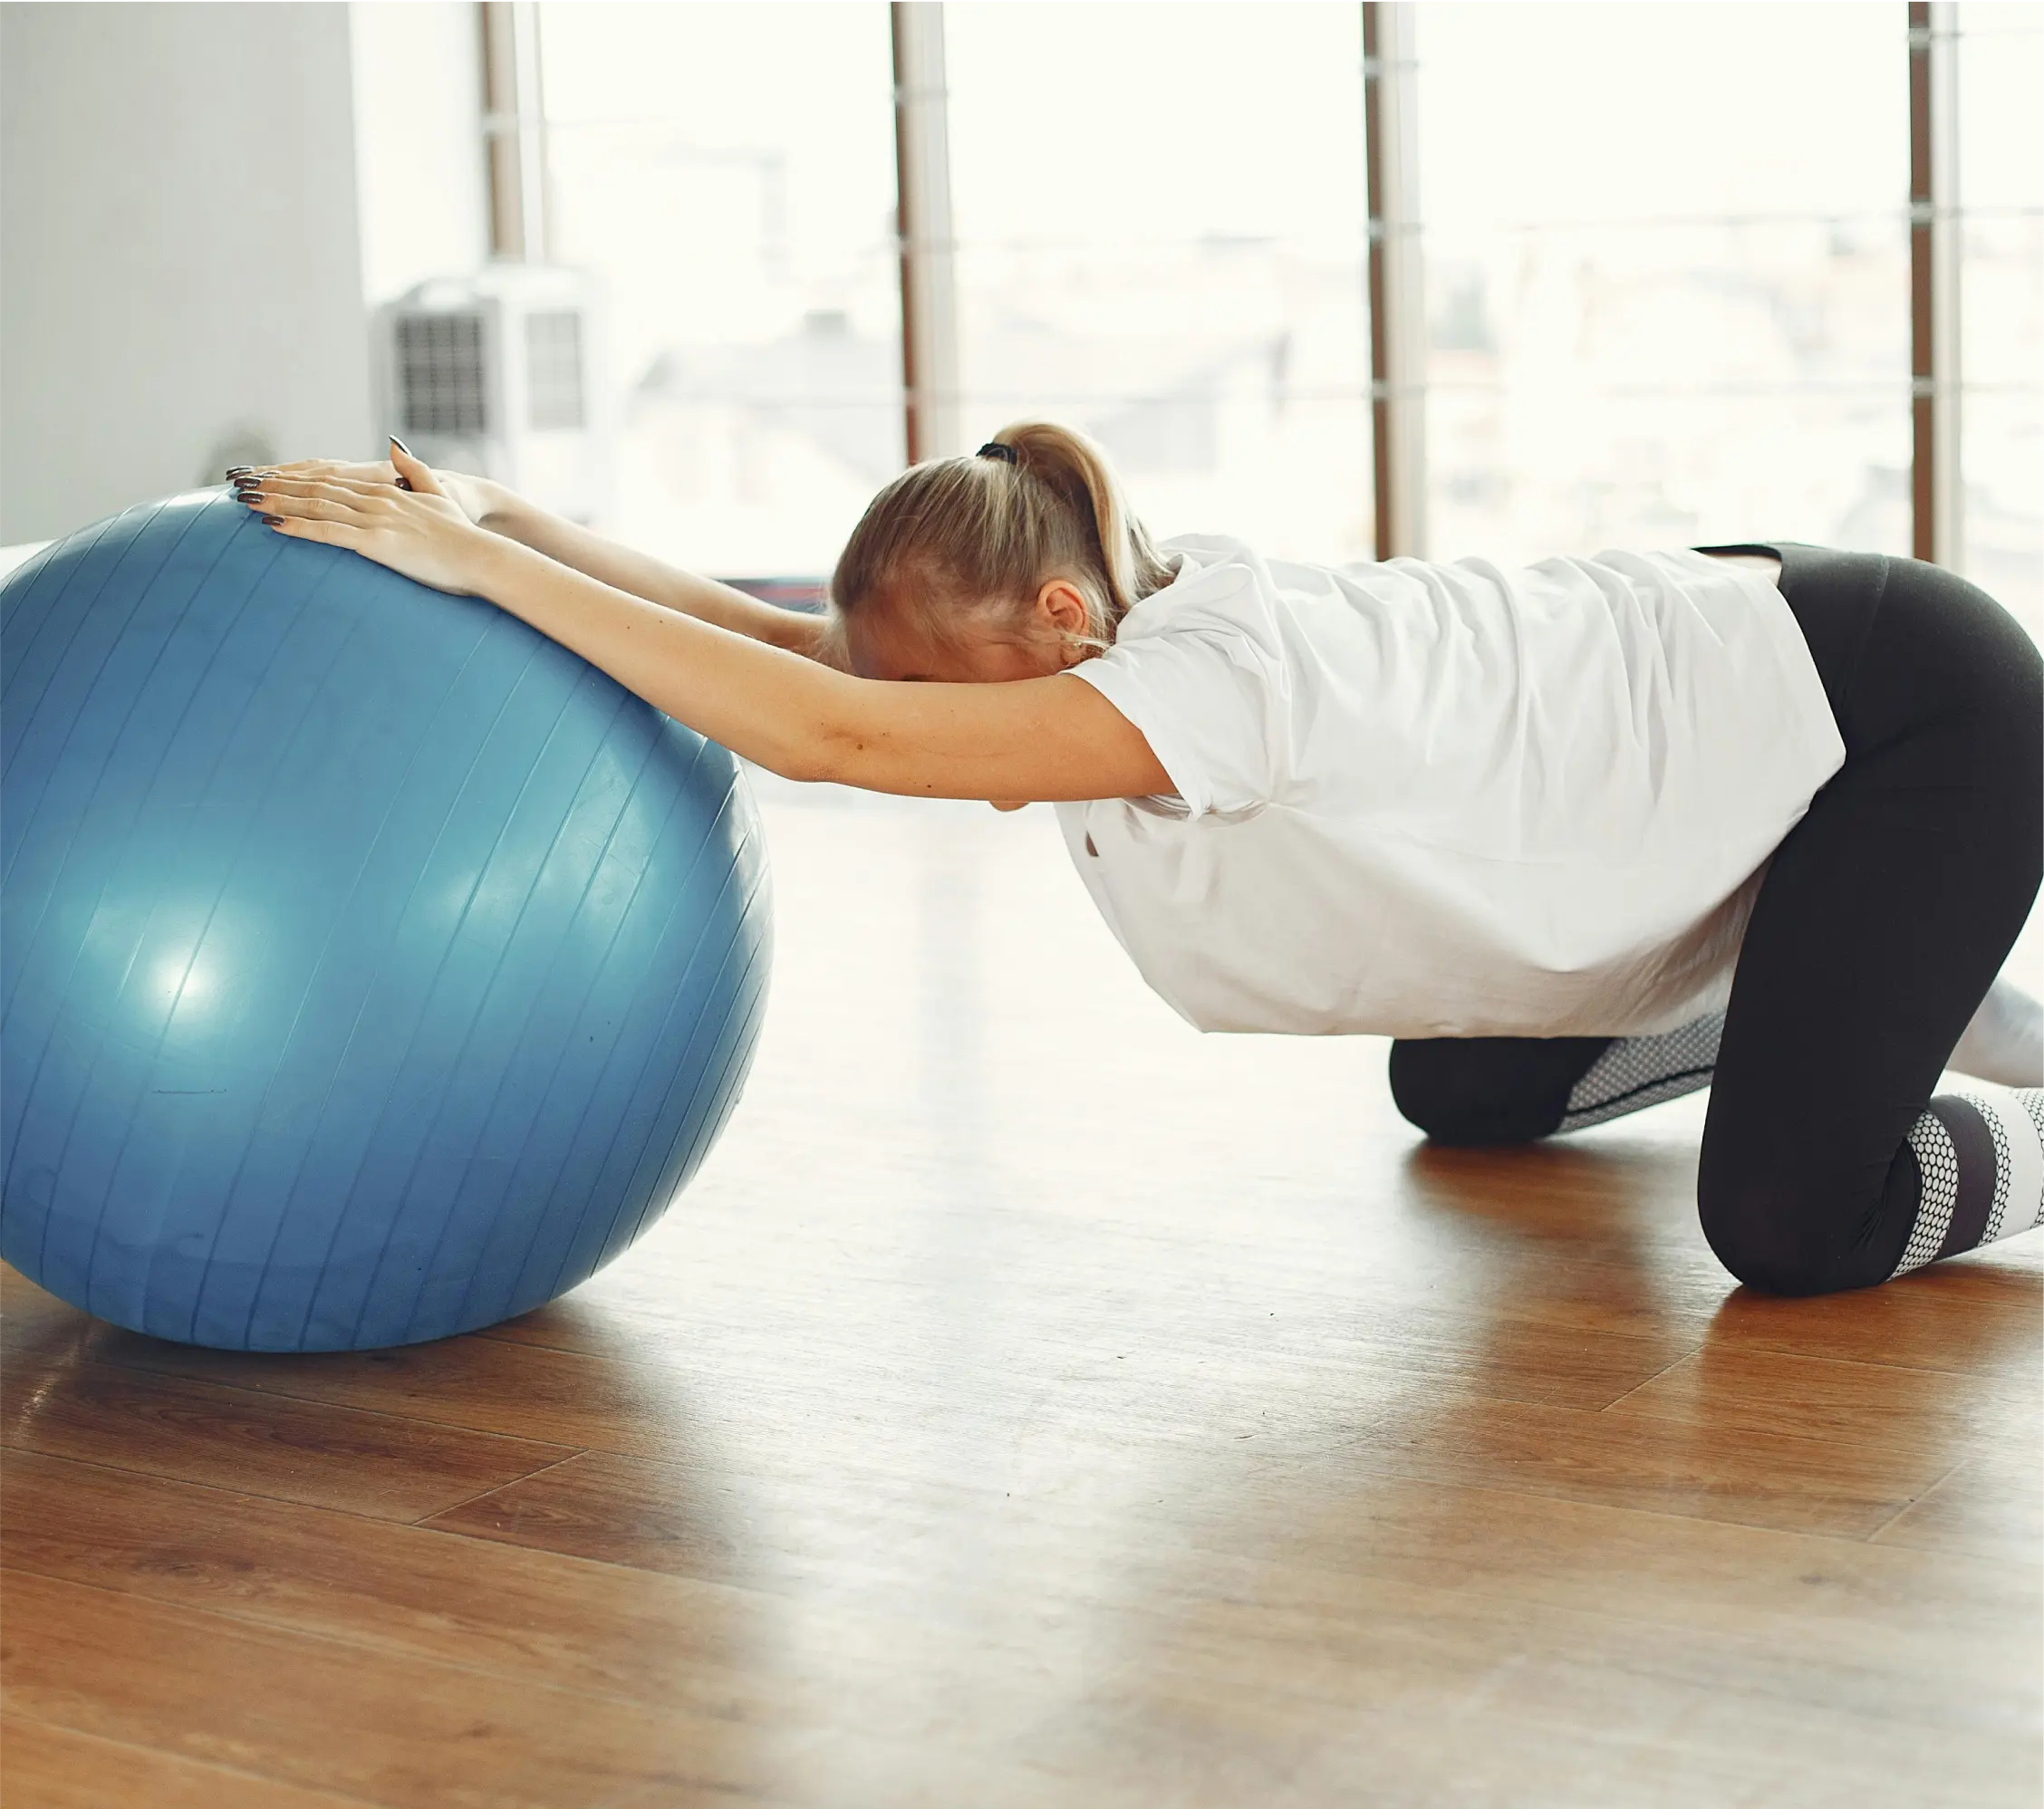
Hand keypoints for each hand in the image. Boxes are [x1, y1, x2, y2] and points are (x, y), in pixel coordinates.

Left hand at [232, 442, 494, 595]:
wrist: (480, 555)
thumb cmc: (462, 534)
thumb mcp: (437, 495)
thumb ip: (414, 470)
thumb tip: (395, 444)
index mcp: (385, 491)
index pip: (330, 479)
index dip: (294, 476)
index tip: (266, 476)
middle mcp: (374, 499)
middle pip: (315, 487)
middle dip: (275, 486)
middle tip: (242, 485)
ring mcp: (374, 519)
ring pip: (315, 506)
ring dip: (278, 503)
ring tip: (247, 501)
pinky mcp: (377, 541)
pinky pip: (329, 532)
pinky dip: (299, 528)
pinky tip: (274, 526)